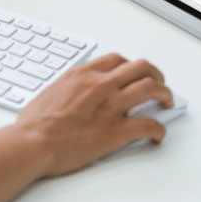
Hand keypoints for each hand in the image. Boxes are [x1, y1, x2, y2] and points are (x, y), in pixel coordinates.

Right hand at [16, 53, 172, 176]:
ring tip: (167, 103)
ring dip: (165, 95)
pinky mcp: (116, 131)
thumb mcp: (51, 91)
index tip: (134, 74)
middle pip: (140, 67)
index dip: (131, 66)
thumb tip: (74, 92)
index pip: (116, 59)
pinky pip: (149, 125)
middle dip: (155, 75)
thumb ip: (69, 87)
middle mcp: (99, 85)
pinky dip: (159, 130)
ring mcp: (110, 106)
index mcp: (82, 74)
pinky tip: (157, 135)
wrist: (33, 141)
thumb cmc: (35, 122)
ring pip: (151, 89)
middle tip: (159, 85)